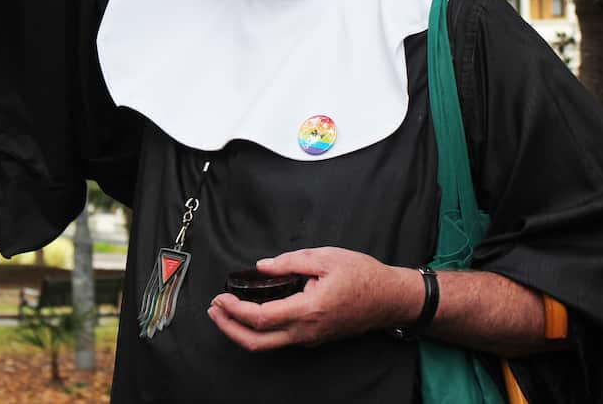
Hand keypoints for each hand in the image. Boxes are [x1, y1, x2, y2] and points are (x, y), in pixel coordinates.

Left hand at [207, 247, 418, 350]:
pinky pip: (281, 339)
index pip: (261, 318)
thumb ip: (290, 262)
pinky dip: (260, 330)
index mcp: (308, 310)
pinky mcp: (314, 338)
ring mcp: (311, 338)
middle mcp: (307, 331)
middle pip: (257, 342)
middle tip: (213, 311)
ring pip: (268, 345)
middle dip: (229, 328)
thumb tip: (262, 266)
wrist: (389, 298)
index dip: (235, 311)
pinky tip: (252, 313)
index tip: (220, 298)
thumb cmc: (362, 275)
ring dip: (242, 331)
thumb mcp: (326, 257)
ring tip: (226, 312)